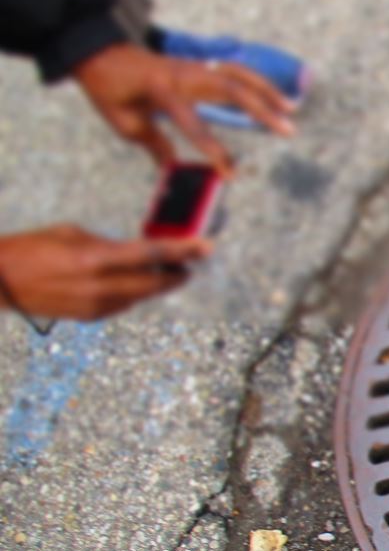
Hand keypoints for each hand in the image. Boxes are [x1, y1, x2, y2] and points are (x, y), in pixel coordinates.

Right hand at [0, 225, 210, 320]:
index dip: (183, 252)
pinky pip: (123, 305)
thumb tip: (136, 253)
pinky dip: (132, 294)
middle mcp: (100, 285)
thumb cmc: (31, 249)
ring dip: (155, 285)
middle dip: (177, 275)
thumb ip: (108, 243)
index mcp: (95, 258)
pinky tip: (132, 284)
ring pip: (141, 296)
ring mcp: (95, 305)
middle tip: (191, 266)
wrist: (0, 281)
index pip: (151, 254)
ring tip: (166, 273)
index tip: (206, 248)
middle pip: (154, 283)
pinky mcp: (90, 316)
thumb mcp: (71, 234)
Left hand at [73, 42, 295, 175]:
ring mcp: (192, 66)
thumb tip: (176, 170)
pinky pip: (232, 70)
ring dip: (267, 91)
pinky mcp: (197, 65)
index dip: (213, 150)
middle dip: (262, 110)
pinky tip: (273, 94)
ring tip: (291, 109)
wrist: (98, 51)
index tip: (230, 174)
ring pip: (238, 74)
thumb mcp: (124, 122)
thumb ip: (155, 145)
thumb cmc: (108, 88)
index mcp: (160, 91)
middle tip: (288, 129)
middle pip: (231, 88)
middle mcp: (182, 75)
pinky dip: (255, 81)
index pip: (193, 123)